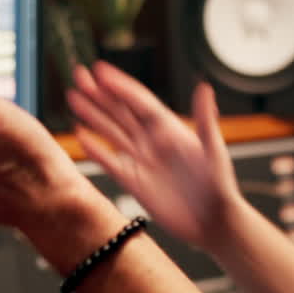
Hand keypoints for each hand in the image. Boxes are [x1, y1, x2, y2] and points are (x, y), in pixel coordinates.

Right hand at [67, 62, 240, 249]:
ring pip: (112, 132)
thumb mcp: (213, 150)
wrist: (213, 222)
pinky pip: (110, 162)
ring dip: (93, 115)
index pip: (139, 101)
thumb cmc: (220, 186)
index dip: (120, 85)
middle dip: (100, 93)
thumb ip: (205, 120)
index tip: (100, 70)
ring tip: (73, 97)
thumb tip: (205, 88)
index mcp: (170, 129)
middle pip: (121, 111)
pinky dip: (95, 149)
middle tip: (80, 74)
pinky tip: (80, 136)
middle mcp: (153, 141)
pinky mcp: (134, 182)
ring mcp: (142, 160)